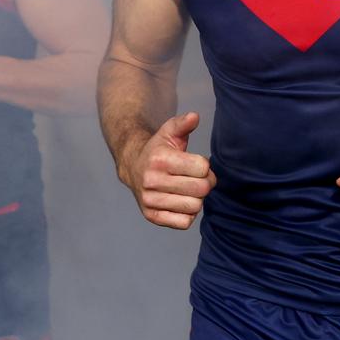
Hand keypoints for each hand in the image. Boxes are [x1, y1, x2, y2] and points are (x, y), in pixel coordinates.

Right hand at [120, 112, 215, 229]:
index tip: (200, 164)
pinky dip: (188, 214)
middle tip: (200, 178)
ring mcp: (150, 200)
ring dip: (197, 199)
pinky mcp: (151, 216)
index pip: (202, 168)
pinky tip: (182, 202)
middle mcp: (152, 181)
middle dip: (206, 183)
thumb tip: (195, 116)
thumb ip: (183, 123)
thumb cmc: (158, 149)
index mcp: (160, 159)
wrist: (133, 165)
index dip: (206, 166)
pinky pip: (184, 223)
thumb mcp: (169, 132)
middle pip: (201, 189)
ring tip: (189, 189)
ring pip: (194, 207)